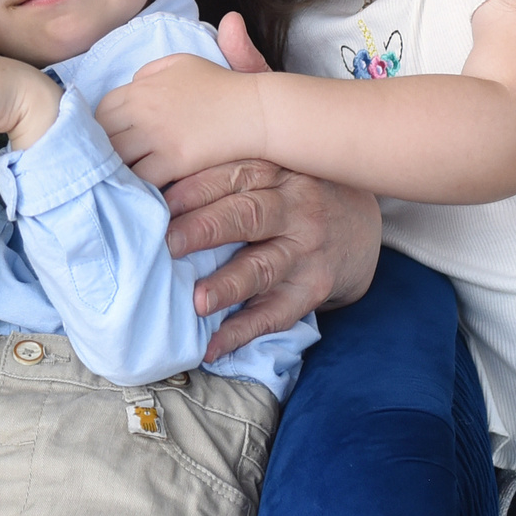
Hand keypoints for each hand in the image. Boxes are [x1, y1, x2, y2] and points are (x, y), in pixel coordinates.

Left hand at [96, 51, 266, 184]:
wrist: (254, 110)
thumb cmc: (221, 85)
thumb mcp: (182, 64)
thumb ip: (150, 71)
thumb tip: (132, 83)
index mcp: (141, 88)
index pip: (101, 111)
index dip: (101, 127)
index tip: (110, 139)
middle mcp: (143, 111)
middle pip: (102, 136)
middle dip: (102, 151)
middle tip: (110, 164)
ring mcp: (157, 136)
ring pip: (116, 159)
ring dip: (116, 170)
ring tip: (120, 179)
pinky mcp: (173, 160)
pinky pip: (141, 178)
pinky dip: (138, 185)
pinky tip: (141, 189)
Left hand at [161, 162, 382, 359]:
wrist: (360, 223)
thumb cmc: (295, 192)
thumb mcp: (272, 169)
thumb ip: (226, 174)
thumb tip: (154, 184)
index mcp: (277, 172)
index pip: (235, 176)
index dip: (196, 189)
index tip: (161, 203)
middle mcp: (295, 208)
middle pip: (248, 216)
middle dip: (206, 229)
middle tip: (169, 244)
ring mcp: (307, 250)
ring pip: (263, 267)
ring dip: (228, 286)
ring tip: (197, 302)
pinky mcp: (314, 288)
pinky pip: (277, 314)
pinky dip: (243, 331)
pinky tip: (212, 346)